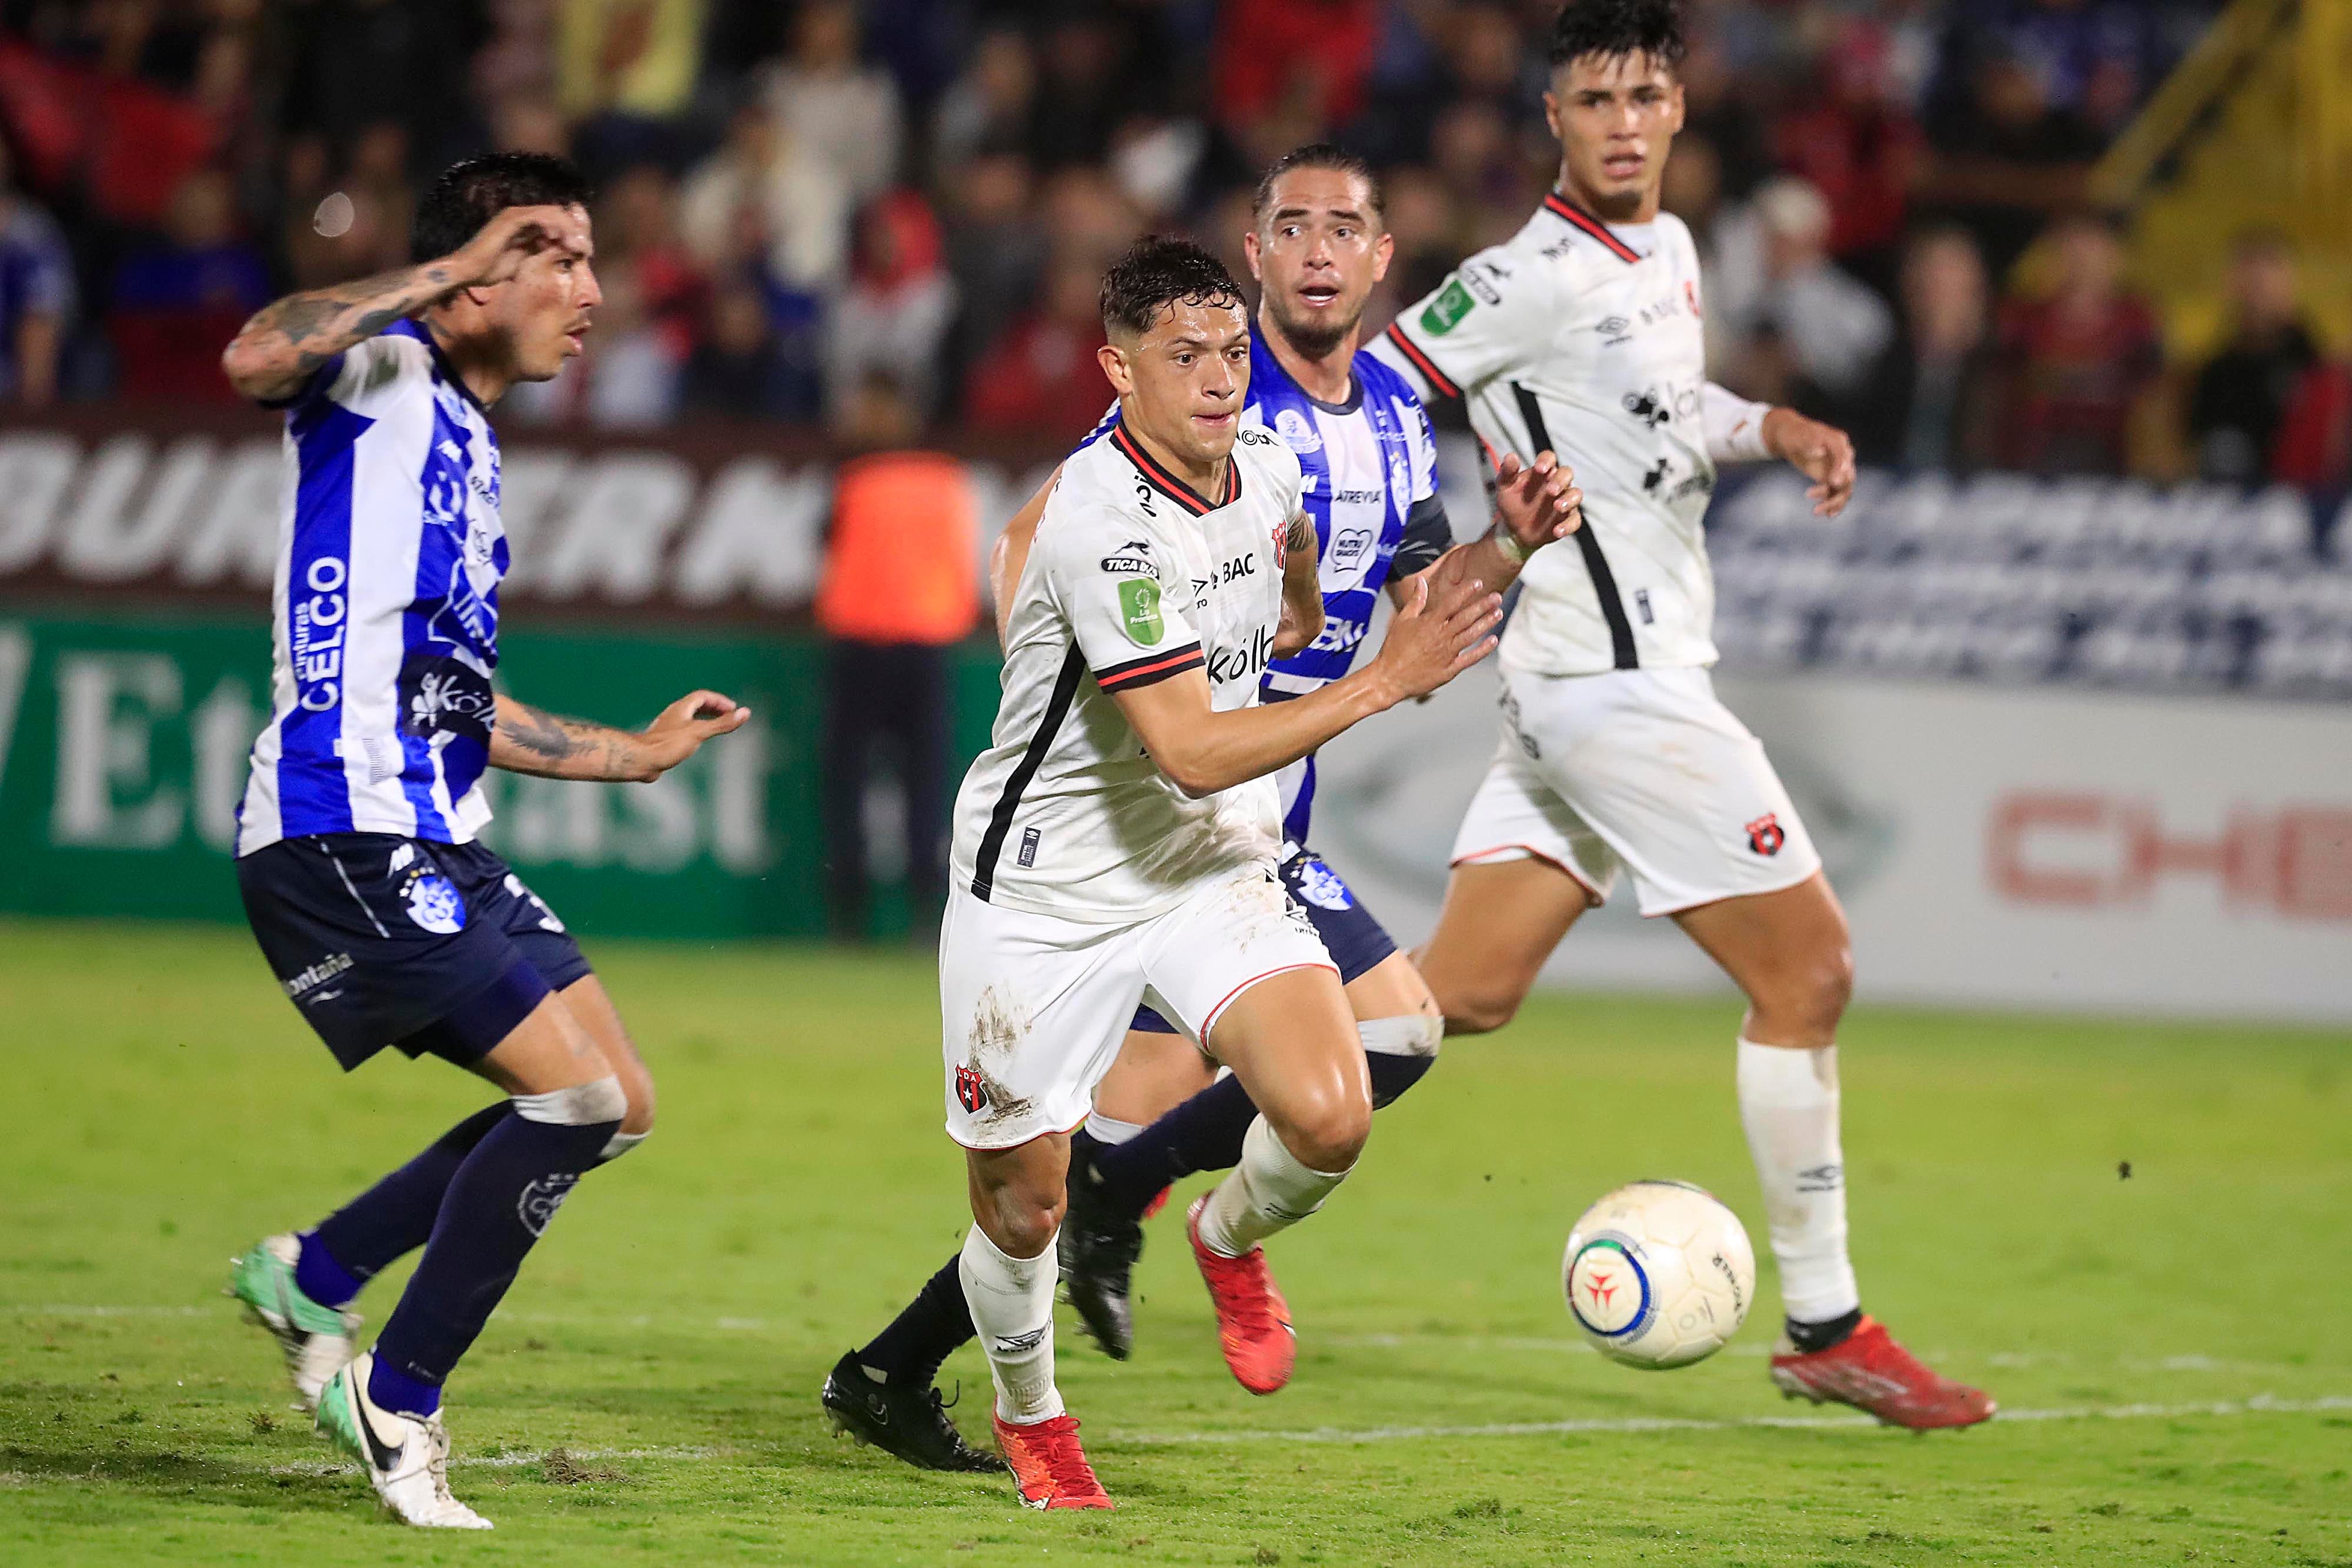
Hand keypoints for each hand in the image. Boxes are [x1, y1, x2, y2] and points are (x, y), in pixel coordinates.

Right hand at [450, 204, 588, 289]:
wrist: (467, 272)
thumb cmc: (492, 271)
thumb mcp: (526, 263)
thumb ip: (544, 255)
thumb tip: (567, 257)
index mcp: (527, 227)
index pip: (558, 223)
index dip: (574, 235)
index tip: (586, 253)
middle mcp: (522, 217)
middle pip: (558, 215)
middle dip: (575, 232)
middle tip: (587, 250)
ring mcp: (515, 216)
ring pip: (551, 213)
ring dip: (567, 229)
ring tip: (577, 246)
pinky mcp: (509, 220)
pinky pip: (537, 217)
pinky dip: (551, 226)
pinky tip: (559, 239)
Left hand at [636, 689, 750, 776]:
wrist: (642, 760)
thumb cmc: (668, 745)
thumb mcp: (700, 733)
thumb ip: (723, 723)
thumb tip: (745, 713)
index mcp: (681, 708)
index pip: (703, 696)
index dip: (719, 700)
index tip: (732, 709)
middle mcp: (674, 714)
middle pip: (696, 705)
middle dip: (713, 708)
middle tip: (727, 715)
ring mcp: (668, 727)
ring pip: (688, 717)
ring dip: (704, 719)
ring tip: (715, 726)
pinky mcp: (664, 739)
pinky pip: (683, 729)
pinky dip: (695, 730)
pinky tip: (696, 742)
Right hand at [1367, 575, 1501, 705]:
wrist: (1389, 678)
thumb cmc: (1393, 649)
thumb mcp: (1402, 620)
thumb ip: (1416, 600)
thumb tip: (1421, 580)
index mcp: (1429, 623)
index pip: (1451, 603)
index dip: (1466, 591)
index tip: (1478, 583)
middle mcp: (1440, 637)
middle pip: (1465, 617)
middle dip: (1482, 606)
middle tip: (1496, 597)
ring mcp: (1446, 654)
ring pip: (1471, 635)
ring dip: (1486, 624)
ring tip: (1498, 613)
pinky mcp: (1449, 670)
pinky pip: (1470, 658)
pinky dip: (1482, 650)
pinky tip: (1493, 641)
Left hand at [1494, 450, 1582, 552]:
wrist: (1513, 530)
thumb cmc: (1512, 503)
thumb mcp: (1505, 486)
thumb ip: (1507, 471)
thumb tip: (1511, 456)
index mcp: (1542, 472)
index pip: (1549, 458)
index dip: (1546, 461)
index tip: (1539, 468)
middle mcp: (1556, 483)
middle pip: (1567, 473)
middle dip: (1561, 480)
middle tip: (1551, 490)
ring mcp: (1563, 501)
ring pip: (1576, 494)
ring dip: (1569, 500)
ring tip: (1557, 507)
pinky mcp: (1566, 519)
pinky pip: (1574, 520)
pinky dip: (1568, 525)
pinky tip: (1556, 530)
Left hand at [1763, 407, 1856, 516]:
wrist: (1789, 438)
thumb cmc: (1794, 435)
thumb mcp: (1798, 437)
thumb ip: (1810, 443)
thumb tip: (1820, 451)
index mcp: (1837, 441)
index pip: (1844, 456)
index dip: (1840, 468)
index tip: (1834, 481)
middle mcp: (1842, 456)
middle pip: (1848, 475)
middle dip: (1837, 490)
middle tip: (1821, 500)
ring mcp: (1837, 468)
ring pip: (1844, 489)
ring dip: (1833, 502)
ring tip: (1816, 511)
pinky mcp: (1830, 478)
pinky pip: (1836, 494)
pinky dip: (1833, 504)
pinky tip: (1827, 515)